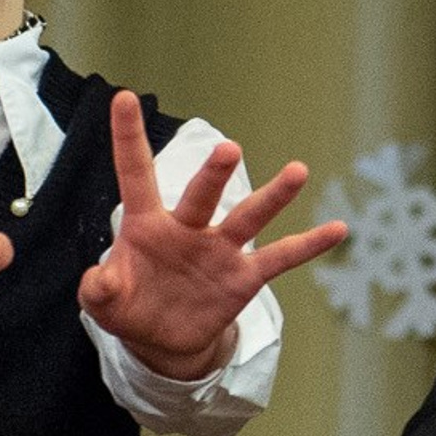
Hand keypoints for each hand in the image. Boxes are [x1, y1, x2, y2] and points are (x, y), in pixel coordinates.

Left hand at [77, 94, 348, 380]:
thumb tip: (97, 282)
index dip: (128, 138)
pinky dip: (310, 245)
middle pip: (202, 196)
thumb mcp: (103, 302)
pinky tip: (338, 229)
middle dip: (215, 175)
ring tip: (298, 171)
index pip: (136, 174)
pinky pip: (281, 258)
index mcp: (146, 224)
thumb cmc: (128, 306)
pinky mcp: (244, 277)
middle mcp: (187, 228)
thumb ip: (97, 290)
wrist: (162, 338)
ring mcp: (220, 250)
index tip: (124, 97)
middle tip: (229, 149)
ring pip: (249, 218)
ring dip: (273, 197)